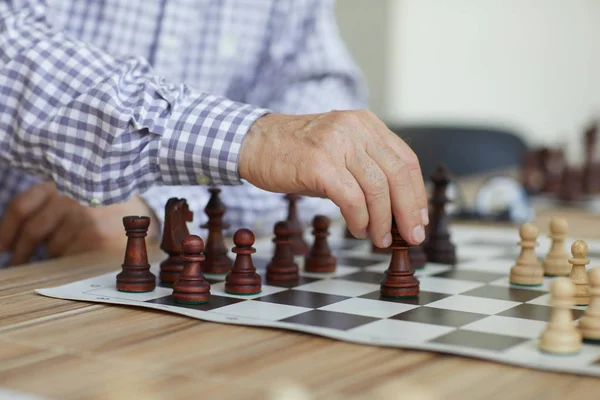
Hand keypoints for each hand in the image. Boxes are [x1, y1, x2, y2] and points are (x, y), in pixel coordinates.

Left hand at [0, 182, 157, 264]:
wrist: (146, 214)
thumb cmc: (107, 206)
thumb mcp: (80, 194)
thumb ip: (51, 205)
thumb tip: (12, 239)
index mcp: (64, 183)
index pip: (23, 205)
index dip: (6, 230)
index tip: (1, 247)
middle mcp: (72, 197)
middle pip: (33, 230)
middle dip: (22, 251)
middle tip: (16, 263)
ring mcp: (84, 218)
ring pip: (52, 247)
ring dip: (54, 253)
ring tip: (73, 247)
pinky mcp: (95, 238)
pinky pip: (69, 257)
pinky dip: (72, 259)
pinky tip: (85, 252)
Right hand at [238, 110, 427, 247]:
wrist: (253, 143)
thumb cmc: (297, 154)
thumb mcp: (339, 151)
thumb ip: (366, 170)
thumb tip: (395, 210)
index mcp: (366, 124)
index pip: (405, 160)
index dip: (416, 194)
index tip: (419, 219)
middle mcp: (355, 128)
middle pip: (397, 174)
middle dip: (408, 211)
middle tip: (412, 236)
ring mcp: (336, 143)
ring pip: (377, 188)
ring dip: (383, 221)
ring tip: (379, 239)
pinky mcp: (319, 163)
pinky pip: (351, 198)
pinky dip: (360, 219)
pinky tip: (359, 230)